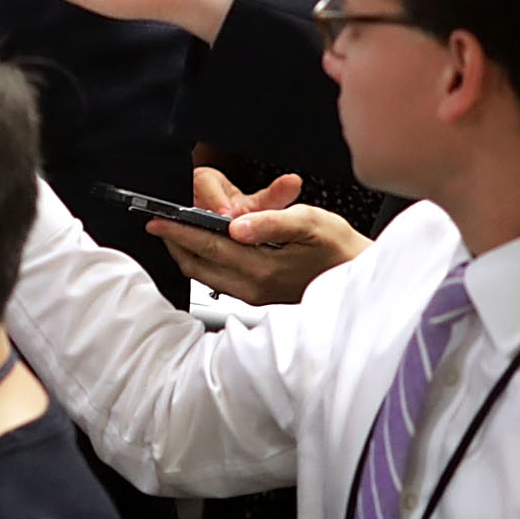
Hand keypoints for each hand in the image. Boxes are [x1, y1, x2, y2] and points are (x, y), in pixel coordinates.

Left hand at [148, 168, 367, 305]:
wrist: (361, 276)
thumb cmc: (341, 248)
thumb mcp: (311, 223)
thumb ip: (271, 222)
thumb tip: (235, 224)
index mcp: (262, 268)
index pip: (209, 245)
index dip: (180, 231)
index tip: (158, 219)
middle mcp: (254, 288)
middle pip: (200, 264)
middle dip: (176, 242)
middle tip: (158, 224)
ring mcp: (256, 297)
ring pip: (207, 275)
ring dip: (189, 253)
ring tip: (175, 234)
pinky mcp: (260, 299)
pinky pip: (221, 281)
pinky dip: (206, 263)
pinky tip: (205, 250)